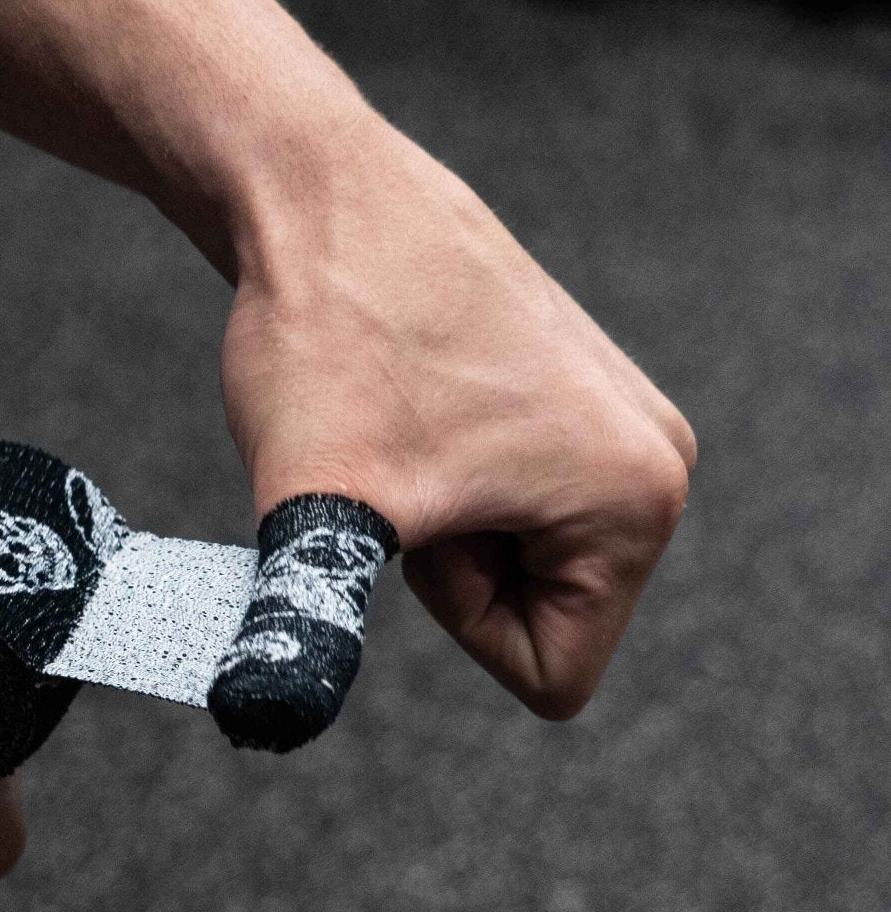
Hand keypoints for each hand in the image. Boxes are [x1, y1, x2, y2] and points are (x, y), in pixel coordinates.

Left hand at [219, 107, 695, 719]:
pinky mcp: (565, 381)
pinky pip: (497, 487)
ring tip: (396, 420)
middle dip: (448, 563)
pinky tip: (398, 393)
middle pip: (536, 610)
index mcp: (638, 506)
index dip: (452, 615)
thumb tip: (257, 718)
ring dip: (435, 511)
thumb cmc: (328, 337)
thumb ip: (304, 632)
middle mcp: (655, 459)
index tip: (410, 508)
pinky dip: (434, 465)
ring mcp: (614, 413)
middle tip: (395, 457)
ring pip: (509, 548)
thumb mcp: (313, 506)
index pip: (550, 673)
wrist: (313, 193)